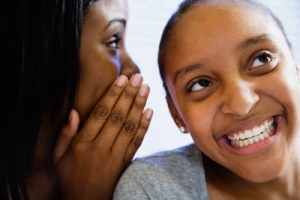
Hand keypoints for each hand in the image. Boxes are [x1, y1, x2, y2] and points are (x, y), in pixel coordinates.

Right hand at [53, 74, 151, 199]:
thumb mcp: (59, 157)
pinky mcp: (126, 162)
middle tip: (138, 77)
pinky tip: (150, 111)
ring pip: (129, 126)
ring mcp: (115, 155)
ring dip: (139, 106)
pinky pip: (137, 142)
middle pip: (117, 116)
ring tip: (145, 88)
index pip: (100, 114)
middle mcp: (100, 148)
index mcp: (82, 144)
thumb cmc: (70, 177)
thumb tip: (74, 111)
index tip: (121, 80)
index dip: (112, 95)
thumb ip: (65, 134)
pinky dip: (144, 126)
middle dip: (129, 95)